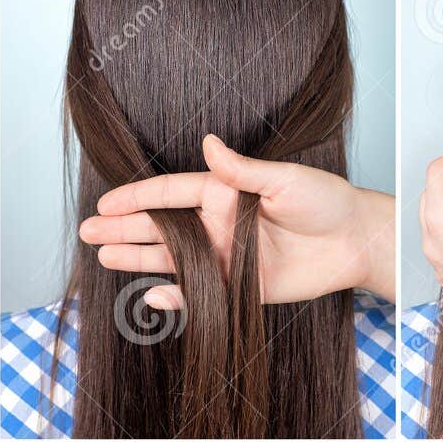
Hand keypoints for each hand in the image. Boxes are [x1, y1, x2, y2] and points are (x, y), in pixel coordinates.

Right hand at [79, 133, 394, 308]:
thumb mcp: (284, 179)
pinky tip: (150, 296)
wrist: (355, 242)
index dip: (137, 199)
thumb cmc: (325, 202)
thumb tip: (208, 144)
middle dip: (122, 230)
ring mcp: (225, 257)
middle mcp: (218, 225)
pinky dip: (174, 297)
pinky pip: (197, 293)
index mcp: (224, 194)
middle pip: (159, 228)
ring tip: (103, 256)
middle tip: (87, 233)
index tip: (106, 204)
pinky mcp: (238, 287)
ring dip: (137, 259)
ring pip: (170, 260)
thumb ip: (241, 170)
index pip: (170, 194)